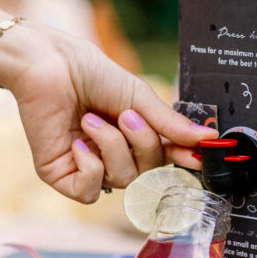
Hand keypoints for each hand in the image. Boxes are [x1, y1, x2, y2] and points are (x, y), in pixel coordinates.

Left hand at [4, 25, 216, 202]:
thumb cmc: (90, 73)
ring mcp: (89, 167)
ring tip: (90, 119)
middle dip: (143, 144)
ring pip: (122, 181)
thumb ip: (170, 123)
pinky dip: (90, 168)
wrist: (49, 65)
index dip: (182, 158)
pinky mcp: (62, 175)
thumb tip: (207, 138)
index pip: (166, 158)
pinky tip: (78, 144)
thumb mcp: (139, 97)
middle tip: (127, 115)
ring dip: (112, 146)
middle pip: (148, 173)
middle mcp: (114, 155)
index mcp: (135, 136)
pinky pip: (89, 192)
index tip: (198, 156)